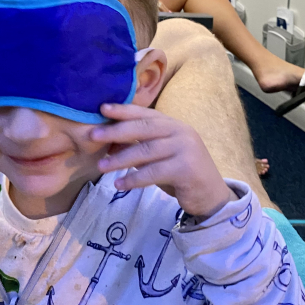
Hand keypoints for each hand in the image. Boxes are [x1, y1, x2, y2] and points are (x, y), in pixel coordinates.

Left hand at [91, 103, 234, 219]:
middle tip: (93, 136)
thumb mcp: (160, 155)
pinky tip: (119, 184)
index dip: (123, 110)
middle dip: (116, 131)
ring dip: (120, 159)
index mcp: (173, 124)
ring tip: (101, 166)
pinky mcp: (186, 169)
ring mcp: (185, 149)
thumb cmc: (181, 173)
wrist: (211, 196)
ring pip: (146, 151)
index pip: (145, 113)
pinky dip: (134, 179)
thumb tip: (109, 142)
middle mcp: (181, 132)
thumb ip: (140, 146)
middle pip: (143, 128)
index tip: (102, 108)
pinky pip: (153, 173)